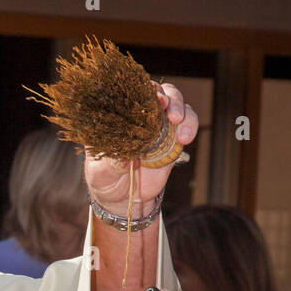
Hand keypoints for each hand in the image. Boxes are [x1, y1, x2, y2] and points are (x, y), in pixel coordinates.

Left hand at [83, 82, 198, 210]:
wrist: (124, 201)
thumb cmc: (105, 180)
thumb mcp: (101, 172)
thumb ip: (112, 161)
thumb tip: (125, 153)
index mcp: (118, 117)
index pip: (130, 93)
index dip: (141, 89)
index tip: (148, 95)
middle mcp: (140, 116)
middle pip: (158, 91)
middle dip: (166, 96)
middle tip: (166, 107)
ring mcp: (159, 126)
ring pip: (177, 103)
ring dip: (181, 109)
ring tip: (177, 122)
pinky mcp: (173, 140)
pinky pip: (187, 124)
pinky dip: (189, 126)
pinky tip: (184, 138)